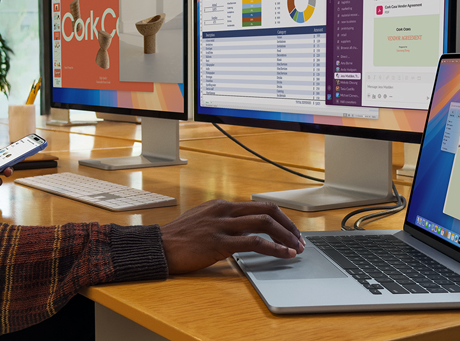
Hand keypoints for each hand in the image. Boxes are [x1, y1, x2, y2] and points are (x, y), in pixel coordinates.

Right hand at [160, 200, 304, 274]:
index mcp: (222, 205)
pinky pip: (254, 242)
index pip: (259, 206)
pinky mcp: (220, 242)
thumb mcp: (202, 220)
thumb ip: (223, 221)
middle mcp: (224, 210)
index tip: (290, 230)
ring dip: (286, 236)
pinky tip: (283, 254)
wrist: (160, 247)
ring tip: (296, 248)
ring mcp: (222, 225)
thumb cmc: (179, 237)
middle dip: (288, 225)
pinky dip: (274, 248)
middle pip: (267, 210)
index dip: (280, 218)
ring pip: (264, 223)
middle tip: (299, 239)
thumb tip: (243, 229)